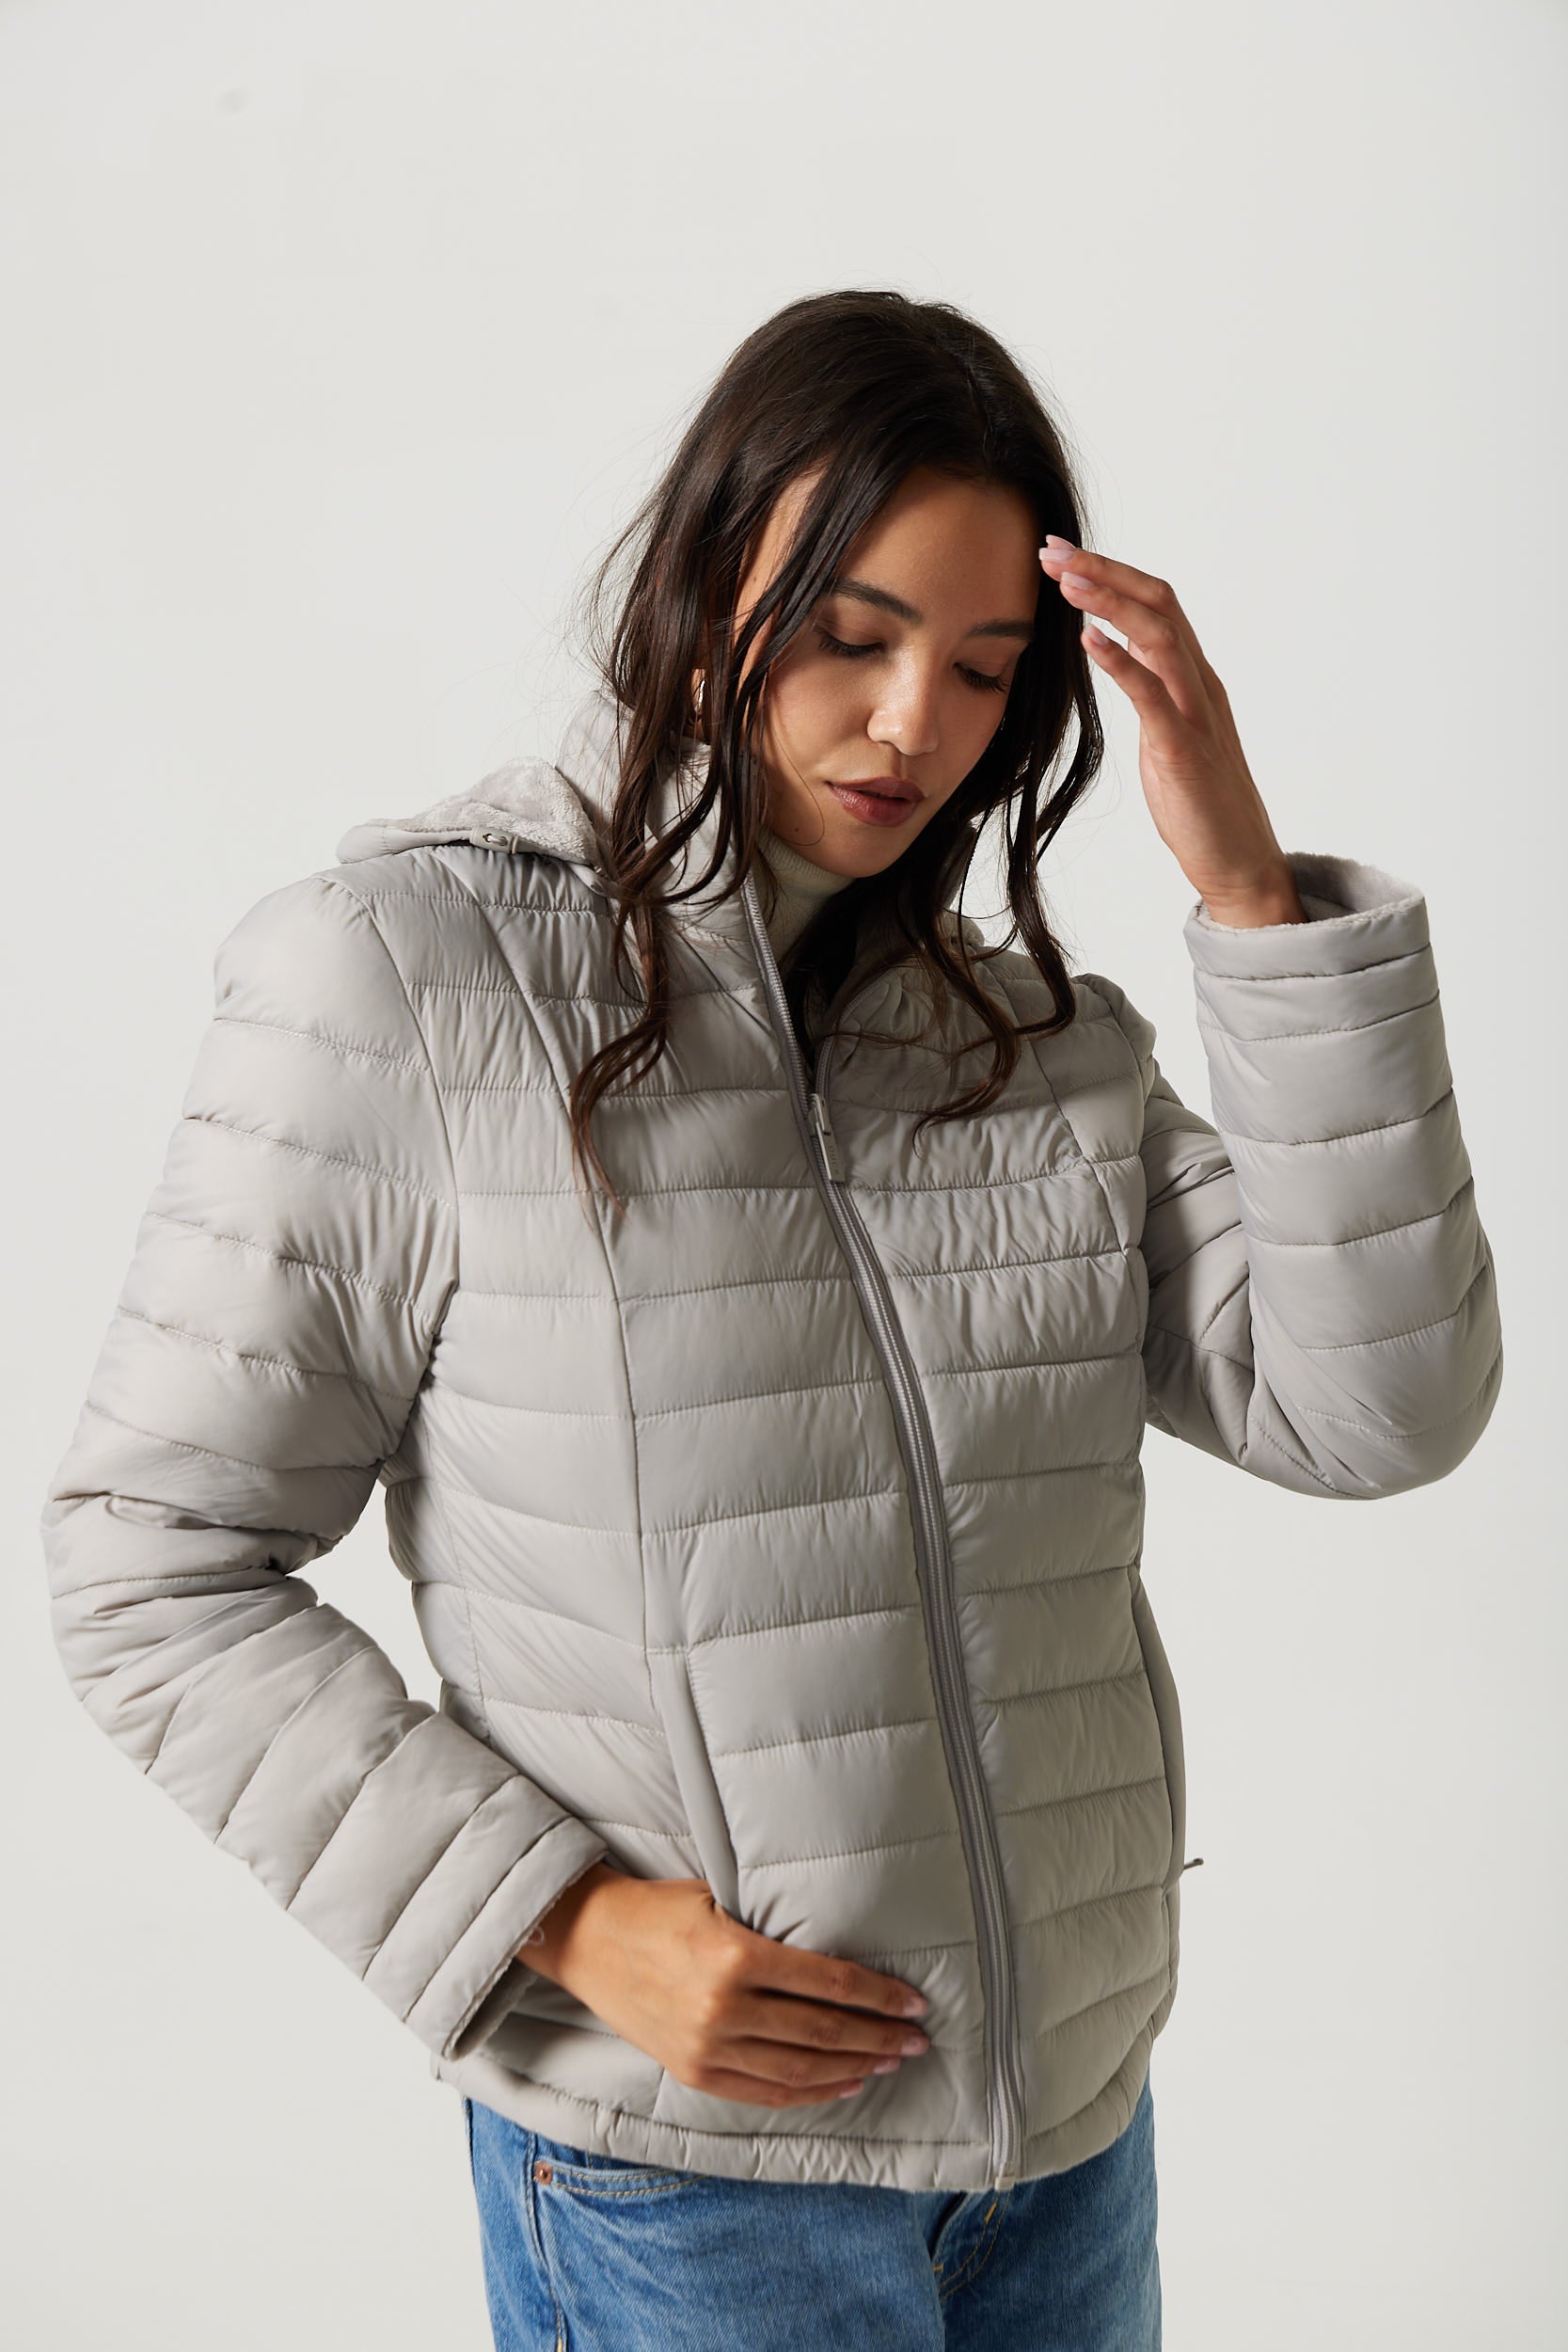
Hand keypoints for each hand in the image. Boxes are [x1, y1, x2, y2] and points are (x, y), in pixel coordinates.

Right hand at [520, 1864, 933, 2108]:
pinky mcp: (693, 2072)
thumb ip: (772, 1930)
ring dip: (854, 2067)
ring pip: (801, 2068)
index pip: (829, 1984)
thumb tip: (841, 1948)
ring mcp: (707, 2048)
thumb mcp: (720, 1899)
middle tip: (917, 2038)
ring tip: (890, 2060)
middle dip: (879, 2037)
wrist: (588, 1939)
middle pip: (823, 2031)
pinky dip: (811, 2091)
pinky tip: (843, 2083)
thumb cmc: (660, 1907)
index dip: (880, 1996)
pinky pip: (766, 2091)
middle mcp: (723, 2009)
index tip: (915, 2003)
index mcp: (735, 1956)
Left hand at [1039, 537, 1306, 925]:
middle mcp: (1201, 685)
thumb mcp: (1166, 733)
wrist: (1239, 863)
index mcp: (1194, 679)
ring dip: (1110, 601)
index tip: (1062, 557)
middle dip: (1105, 570)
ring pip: (1160, 635)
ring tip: (1065, 580)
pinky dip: (1121, 661)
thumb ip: (1149, 688)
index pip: (1157, 605)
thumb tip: (1115, 649)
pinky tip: (1088, 639)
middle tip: (1052, 550)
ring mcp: (1197, 715)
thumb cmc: (1200, 805)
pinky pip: (1154, 695)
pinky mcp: (1185, 750)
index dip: (1111, 574)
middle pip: (1159, 603)